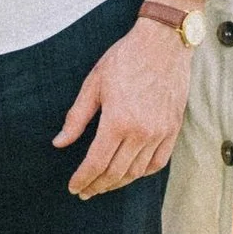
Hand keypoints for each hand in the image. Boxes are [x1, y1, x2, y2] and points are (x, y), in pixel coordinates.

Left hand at [53, 9, 194, 197]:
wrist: (163, 42)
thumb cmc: (126, 58)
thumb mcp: (94, 83)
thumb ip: (76, 117)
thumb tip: (59, 143)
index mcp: (117, 121)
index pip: (96, 163)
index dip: (83, 179)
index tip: (74, 187)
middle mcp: (141, 132)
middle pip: (115, 172)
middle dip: (97, 186)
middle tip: (86, 191)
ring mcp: (160, 132)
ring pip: (137, 171)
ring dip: (118, 182)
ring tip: (105, 184)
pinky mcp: (173, 128)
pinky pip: (158, 162)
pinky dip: (143, 172)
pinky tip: (132, 172)